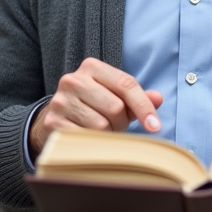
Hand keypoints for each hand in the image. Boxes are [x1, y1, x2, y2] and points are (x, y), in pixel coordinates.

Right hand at [28, 57, 162, 156]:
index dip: (144, 107)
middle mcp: (73, 80)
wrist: (55, 118)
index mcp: (91, 67)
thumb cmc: (92, 106)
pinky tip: (88, 138)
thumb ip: (137, 97)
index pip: (126, 84)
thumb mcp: (114, 96)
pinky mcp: (53, 122)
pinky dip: (93, 144)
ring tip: (99, 131)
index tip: (155, 126)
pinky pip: (86, 139)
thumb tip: (158, 98)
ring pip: (101, 126)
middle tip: (114, 125)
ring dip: (107, 135)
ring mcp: (60, 101)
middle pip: (116, 107)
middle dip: (121, 122)